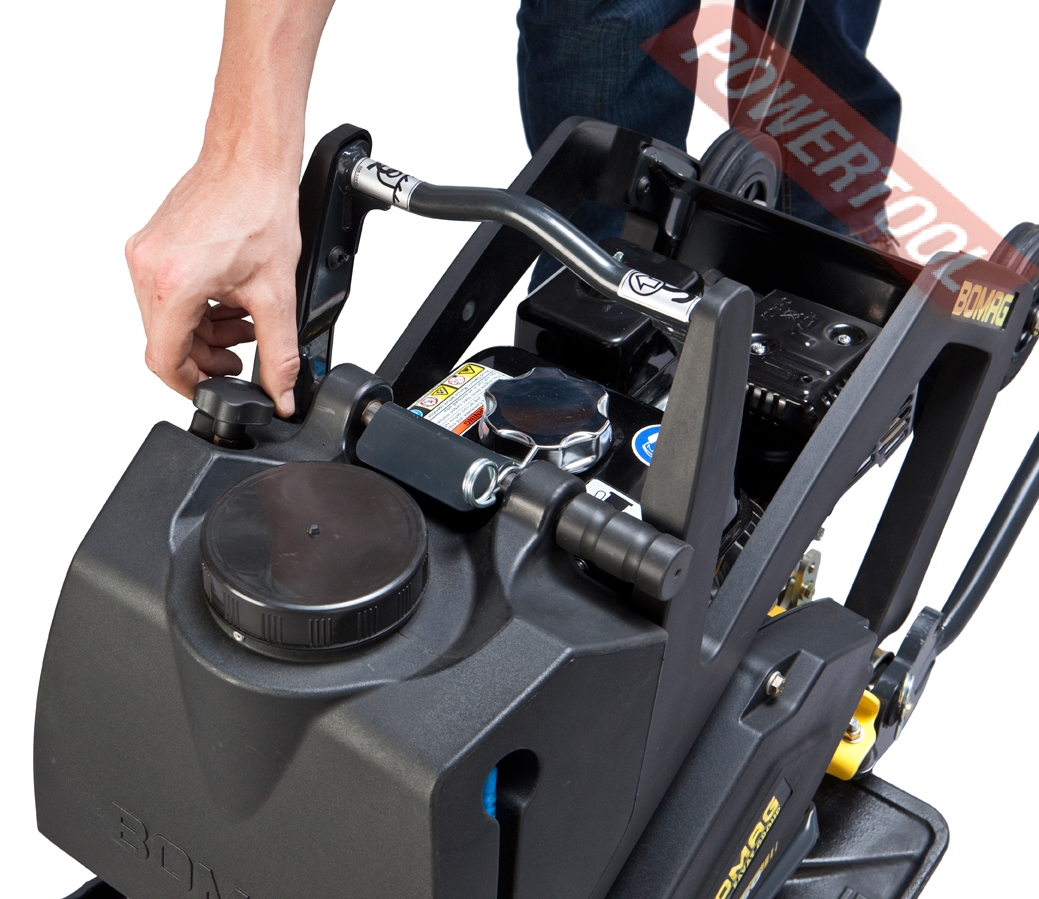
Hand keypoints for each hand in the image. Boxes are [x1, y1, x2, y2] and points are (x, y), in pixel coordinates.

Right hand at [126, 152, 301, 416]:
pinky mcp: (152, 244)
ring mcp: (146, 254)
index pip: (164, 360)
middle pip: (166, 340)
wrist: (251, 160)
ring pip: (168, 318)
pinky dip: (200, 307)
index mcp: (171, 284)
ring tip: (245, 324)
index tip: (216, 390)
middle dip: (206, 355)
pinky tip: (232, 302)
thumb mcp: (276, 294)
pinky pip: (168, 293)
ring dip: (206, 331)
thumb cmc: (259, 208)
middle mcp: (147, 268)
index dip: (192, 384)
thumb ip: (279, 354)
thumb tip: (282, 394)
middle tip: (242, 355)